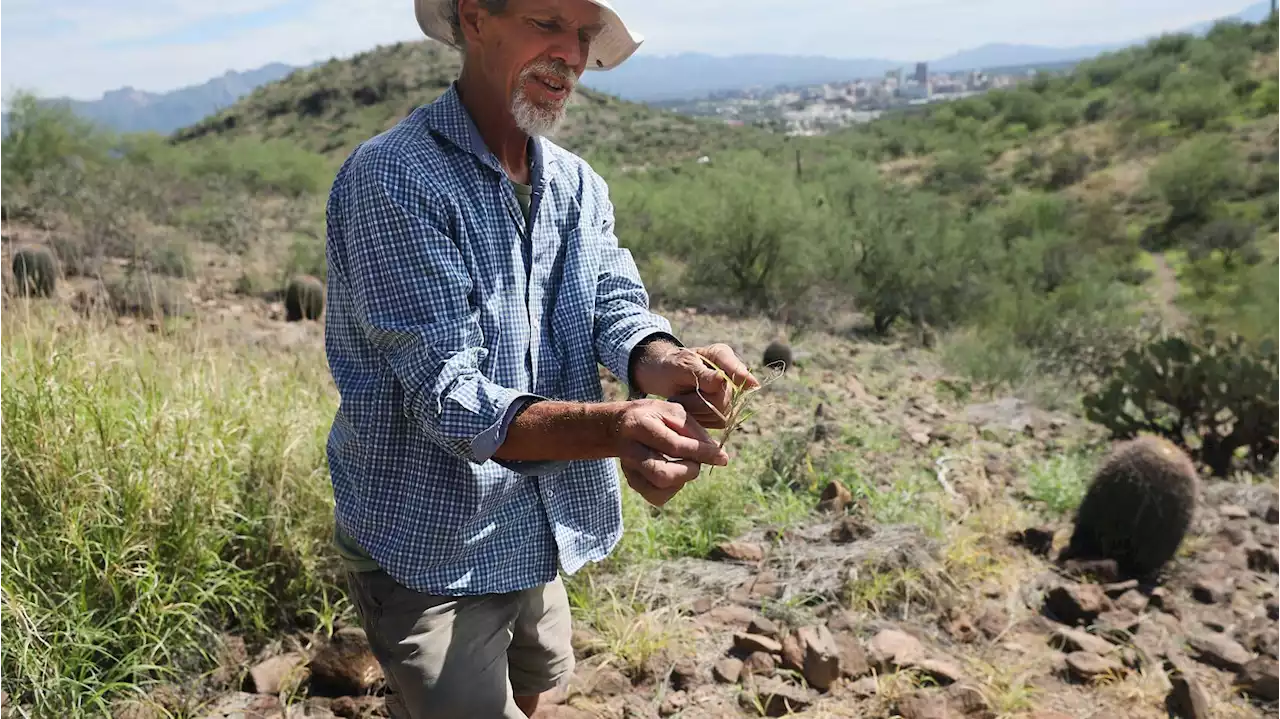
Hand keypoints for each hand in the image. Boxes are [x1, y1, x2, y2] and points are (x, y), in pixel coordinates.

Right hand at [613, 399, 727, 506]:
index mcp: (640, 425)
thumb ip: (693, 429)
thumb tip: (716, 453)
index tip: (723, 457)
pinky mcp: (632, 482)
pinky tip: (675, 472)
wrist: (618, 426)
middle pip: (662, 474)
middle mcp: (630, 450)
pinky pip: (657, 497)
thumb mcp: (671, 411)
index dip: (702, 453)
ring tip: (684, 465)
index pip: (675, 445)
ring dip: (681, 480)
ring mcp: (629, 469)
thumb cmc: (652, 416)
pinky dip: (673, 488)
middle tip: (695, 461)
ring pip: (658, 490)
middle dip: (689, 471)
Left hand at [635, 342, 759, 429]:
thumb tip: (721, 380)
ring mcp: (729, 393)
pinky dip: (700, 420)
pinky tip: (689, 411)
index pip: (736, 368)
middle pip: (726, 398)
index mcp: (721, 356)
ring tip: (682, 402)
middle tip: (680, 398)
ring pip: (722, 413)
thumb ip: (701, 374)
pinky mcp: (723, 410)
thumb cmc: (671, 366)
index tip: (751, 384)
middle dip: (700, 402)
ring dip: (697, 412)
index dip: (742, 376)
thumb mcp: (682, 366)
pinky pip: (718, 422)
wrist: (663, 377)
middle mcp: (730, 374)